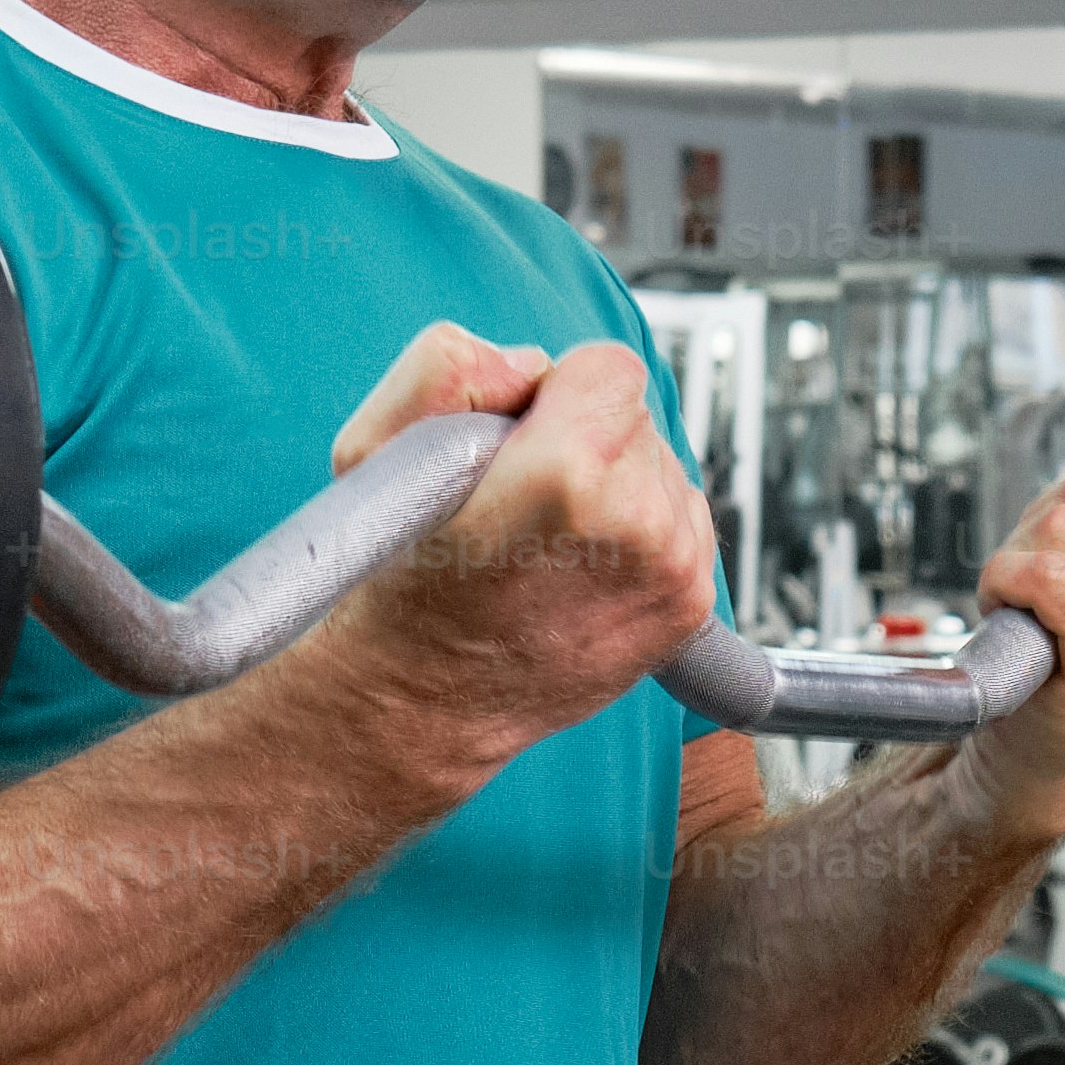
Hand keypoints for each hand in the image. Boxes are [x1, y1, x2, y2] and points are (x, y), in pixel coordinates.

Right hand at [302, 325, 718, 781]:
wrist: (421, 700)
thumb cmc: (396, 581)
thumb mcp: (374, 446)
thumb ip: (453, 364)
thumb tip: (536, 366)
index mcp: (569, 472)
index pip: (609, 366)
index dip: (555, 392)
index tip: (519, 439)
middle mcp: (637, 522)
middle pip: (638, 417)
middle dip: (584, 439)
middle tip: (521, 499)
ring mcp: (673, 570)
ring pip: (662, 469)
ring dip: (615, 487)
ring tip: (547, 541)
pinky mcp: (691, 606)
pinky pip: (681, 521)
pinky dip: (638, 531)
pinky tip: (580, 566)